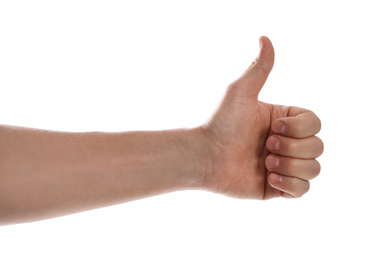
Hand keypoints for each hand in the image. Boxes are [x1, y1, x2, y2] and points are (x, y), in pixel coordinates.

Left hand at [201, 36, 322, 199]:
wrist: (204, 157)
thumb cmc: (220, 123)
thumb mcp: (240, 93)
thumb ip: (258, 69)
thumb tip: (264, 38)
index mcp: (284, 121)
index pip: (316, 123)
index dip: (299, 127)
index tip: (272, 126)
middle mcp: (287, 142)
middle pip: (318, 147)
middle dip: (293, 148)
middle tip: (266, 145)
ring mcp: (284, 166)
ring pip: (314, 169)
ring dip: (291, 166)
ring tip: (265, 164)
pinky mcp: (277, 188)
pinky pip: (303, 191)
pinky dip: (290, 186)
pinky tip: (268, 179)